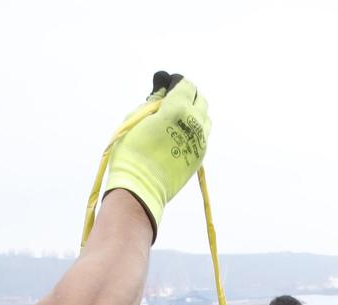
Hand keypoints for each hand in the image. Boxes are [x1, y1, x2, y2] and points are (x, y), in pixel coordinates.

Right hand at [100, 73, 210, 235]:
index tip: (166, 87)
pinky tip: (179, 135)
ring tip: (177, 119)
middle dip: (188, 95)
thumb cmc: (132, 151)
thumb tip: (162, 91)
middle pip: (201, 99)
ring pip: (205, 118)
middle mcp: (195, 122)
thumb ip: (153, 102)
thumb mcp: (136, 118)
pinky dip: (194, 130)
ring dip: (194, 113)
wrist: (140, 187)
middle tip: (172, 101)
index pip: (187, 85)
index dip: (176, 83)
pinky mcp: (200, 156)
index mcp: (178, 108)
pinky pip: (203, 135)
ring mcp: (200, 141)